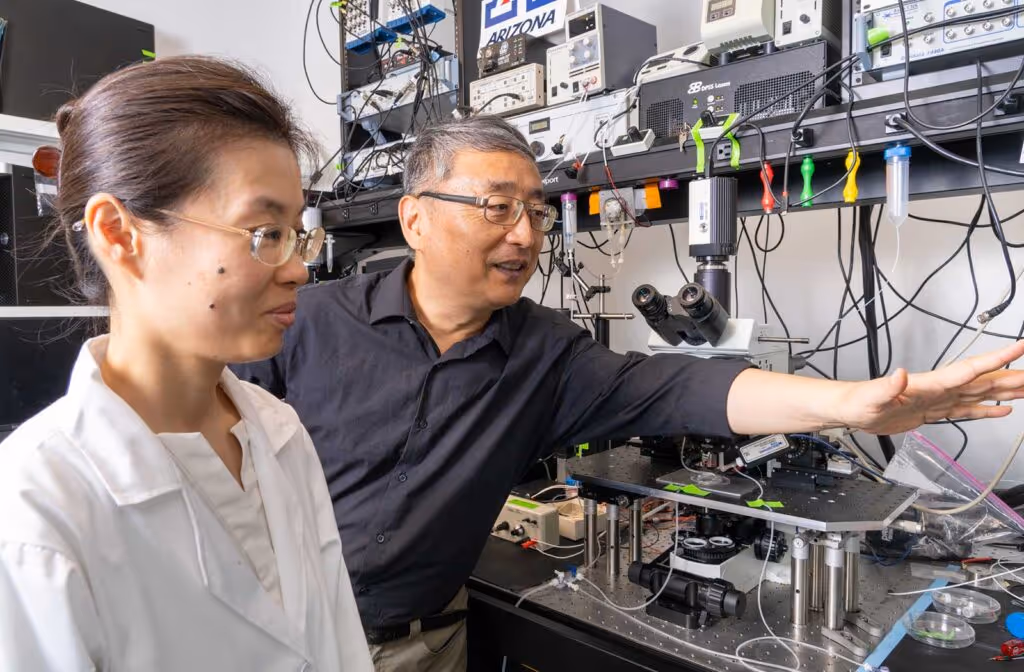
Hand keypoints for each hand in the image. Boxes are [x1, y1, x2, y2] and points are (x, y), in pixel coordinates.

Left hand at [839, 341, 1023, 434]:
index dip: (995, 360)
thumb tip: (900, 374)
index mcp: (930, 384)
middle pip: (984, 380)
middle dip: (1011, 376)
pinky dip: (987, 410)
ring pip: (980, 393)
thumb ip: (887, 386)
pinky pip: (967, 410)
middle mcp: (939, 389)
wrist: (851, 411)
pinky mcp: (934, 412)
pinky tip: (1003, 410)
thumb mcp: (872, 396)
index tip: (1019, 348)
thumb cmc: (858, 401)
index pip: (969, 369)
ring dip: (1005, 391)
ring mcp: (938, 400)